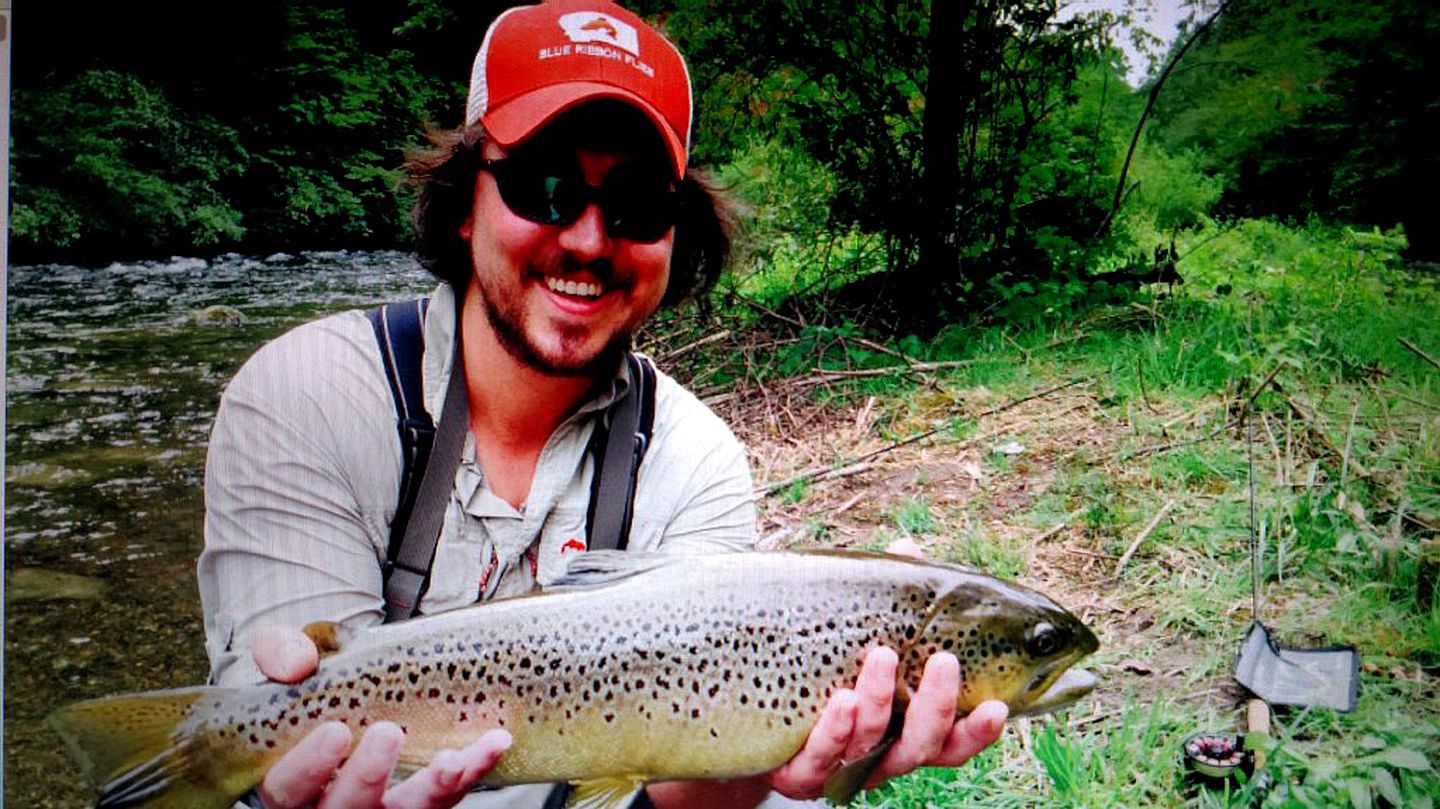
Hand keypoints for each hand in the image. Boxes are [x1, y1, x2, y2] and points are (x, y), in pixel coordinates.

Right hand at [249, 626, 511, 808]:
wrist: (354, 698)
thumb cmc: (313, 692)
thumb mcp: (288, 666)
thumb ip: (281, 657)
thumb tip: (296, 663)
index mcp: (289, 782)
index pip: (288, 789)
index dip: (309, 768)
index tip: (336, 732)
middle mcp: (331, 805)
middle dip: (367, 776)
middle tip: (389, 734)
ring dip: (434, 788)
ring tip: (454, 759)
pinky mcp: (423, 803)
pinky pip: (449, 797)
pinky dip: (475, 771)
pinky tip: (495, 744)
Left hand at [766, 538, 1004, 799]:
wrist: (751, 714)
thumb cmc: (822, 669)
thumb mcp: (856, 632)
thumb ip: (887, 599)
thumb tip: (907, 548)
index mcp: (905, 727)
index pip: (953, 738)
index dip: (978, 730)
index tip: (1000, 708)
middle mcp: (881, 753)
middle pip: (922, 746)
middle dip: (937, 707)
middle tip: (943, 661)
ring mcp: (840, 766)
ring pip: (872, 747)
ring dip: (880, 703)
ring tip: (881, 658)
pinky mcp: (798, 773)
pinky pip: (819, 761)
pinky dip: (834, 732)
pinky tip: (842, 702)